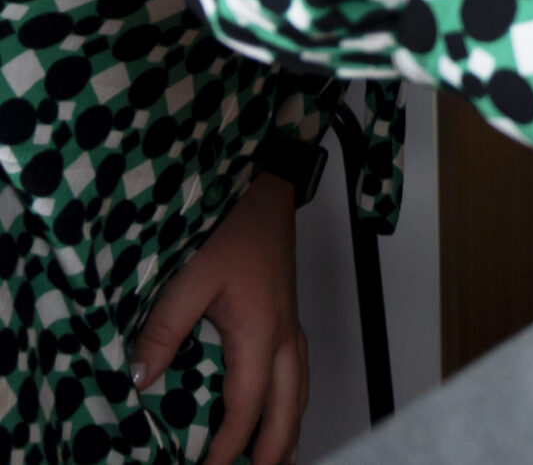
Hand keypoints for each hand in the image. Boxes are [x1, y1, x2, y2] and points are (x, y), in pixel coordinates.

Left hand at [133, 171, 305, 464]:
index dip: (228, 445)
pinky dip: (293, 398)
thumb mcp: (190, 276)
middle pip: (288, 407)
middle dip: (274, 448)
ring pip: (300, 390)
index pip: (246, 406)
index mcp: (262, 332)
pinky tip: (282, 402)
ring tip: (277, 455)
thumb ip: (165, 328)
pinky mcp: (288, 312)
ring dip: (288, 426)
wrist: (267, 186)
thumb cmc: (234, 225)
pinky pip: (299, 369)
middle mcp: (284, 334)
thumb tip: (140, 378)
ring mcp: (291, 323)